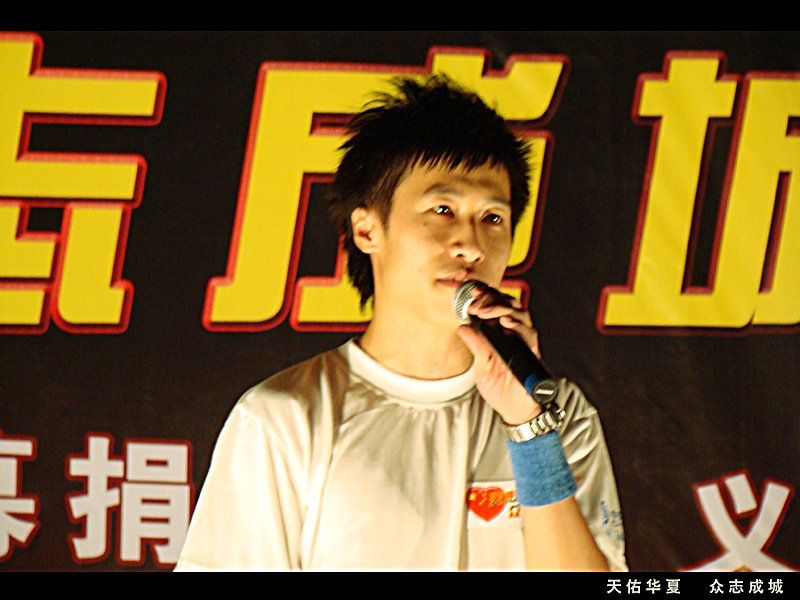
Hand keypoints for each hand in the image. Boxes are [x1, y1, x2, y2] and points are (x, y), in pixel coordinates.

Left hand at [455, 285, 542, 425]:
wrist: (515, 409)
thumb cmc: (500, 386)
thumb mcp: (481, 365)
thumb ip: (475, 345)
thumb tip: (462, 327)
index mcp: (501, 332)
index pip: (495, 304)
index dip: (485, 294)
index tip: (470, 290)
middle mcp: (515, 332)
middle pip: (508, 303)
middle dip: (491, 298)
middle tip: (475, 302)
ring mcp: (525, 340)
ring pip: (519, 313)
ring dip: (500, 308)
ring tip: (484, 310)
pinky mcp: (532, 351)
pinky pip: (528, 334)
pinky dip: (518, 326)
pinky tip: (506, 322)